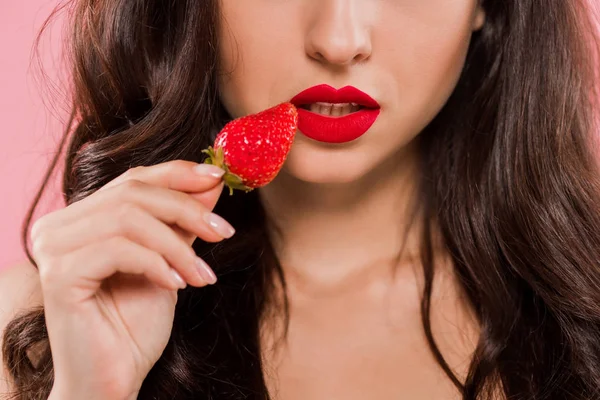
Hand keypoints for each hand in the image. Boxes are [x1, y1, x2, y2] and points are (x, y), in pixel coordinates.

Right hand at [31, 160, 233, 399]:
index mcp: (81, 219)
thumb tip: (211, 182)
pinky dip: (157, 263)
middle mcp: (58, 226)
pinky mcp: (59, 274)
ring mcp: (53, 248)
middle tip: (224, 234)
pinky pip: (119, 249)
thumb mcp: (169, 262)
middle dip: (187, 210)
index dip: (178, 174)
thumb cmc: (135, 325)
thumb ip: (182, 223)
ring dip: (177, 245)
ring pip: (129, 218)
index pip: (133, 180)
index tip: (217, 177)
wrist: (113, 380)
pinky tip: (178, 286)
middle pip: (133, 193)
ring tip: (202, 275)